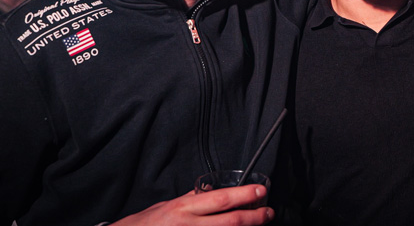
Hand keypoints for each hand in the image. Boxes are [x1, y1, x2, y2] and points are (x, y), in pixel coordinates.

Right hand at [110, 185, 272, 225]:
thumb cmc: (145, 224)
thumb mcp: (167, 206)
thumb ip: (189, 201)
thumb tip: (209, 193)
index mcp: (183, 209)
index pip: (220, 199)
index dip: (243, 195)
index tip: (260, 191)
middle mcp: (188, 225)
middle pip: (230, 221)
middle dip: (254, 217)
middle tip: (268, 213)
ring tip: (257, 224)